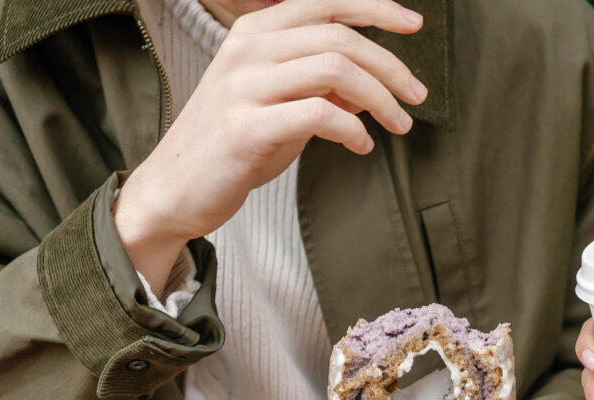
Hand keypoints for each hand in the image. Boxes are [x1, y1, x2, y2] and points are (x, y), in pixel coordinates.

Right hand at [115, 0, 428, 288]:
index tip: (414, 24)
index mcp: (254, 32)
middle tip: (417, 96)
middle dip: (390, 67)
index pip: (325, 2)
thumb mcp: (278, 100)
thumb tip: (373, 79)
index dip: (376, 8)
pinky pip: (320, 115)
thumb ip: (318, 81)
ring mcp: (243, 86)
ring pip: (335, 71)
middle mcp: (247, 50)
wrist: (176, 188)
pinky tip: (362, 146)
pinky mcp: (246, 127)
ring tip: (398, 126)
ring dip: (380, 99)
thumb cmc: (232, 144)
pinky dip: (353, 130)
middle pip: (340, 38)